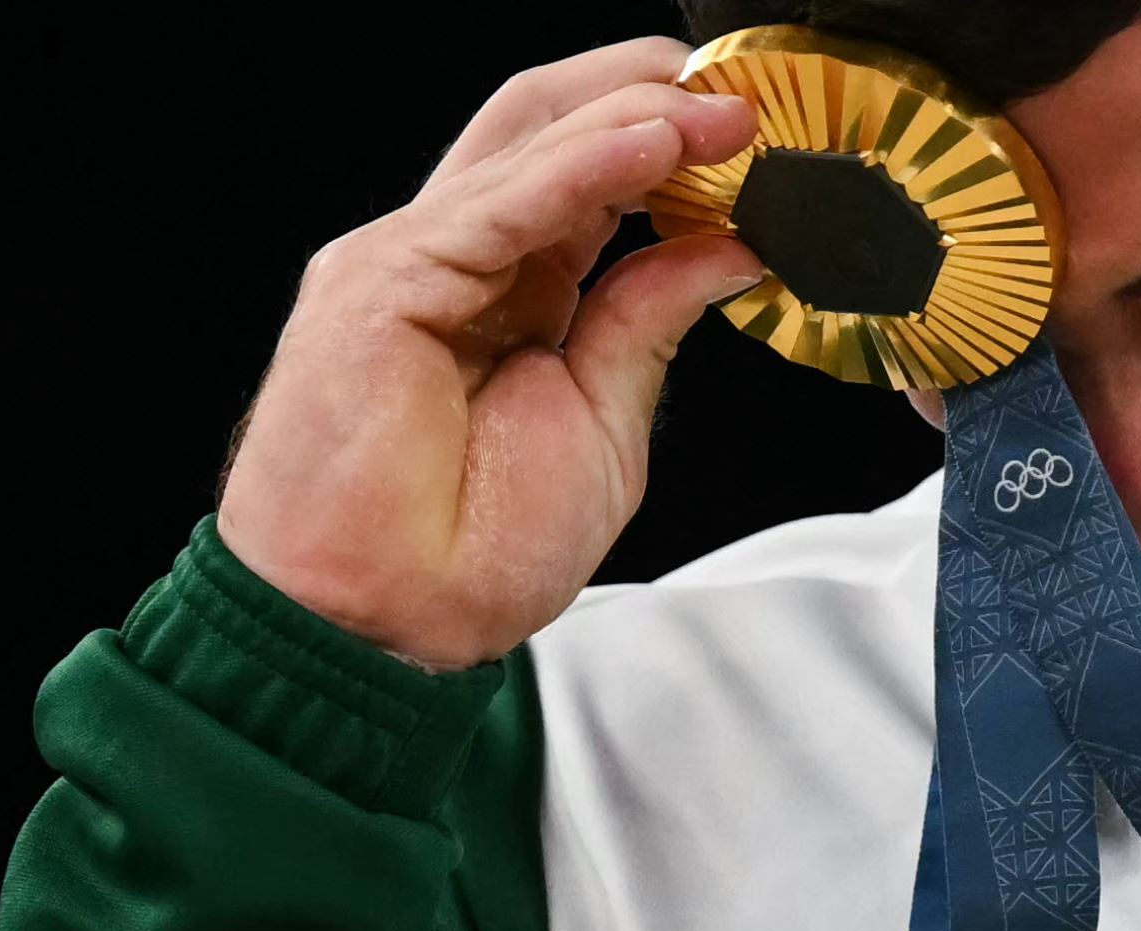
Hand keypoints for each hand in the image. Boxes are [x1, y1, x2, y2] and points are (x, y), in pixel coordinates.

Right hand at [216, 37, 761, 668]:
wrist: (382, 625)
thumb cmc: (470, 551)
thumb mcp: (601, 423)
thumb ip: (647, 323)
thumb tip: (725, 247)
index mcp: (512, 297)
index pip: (591, 182)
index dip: (673, 146)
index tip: (758, 139)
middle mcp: (461, 264)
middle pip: (551, 133)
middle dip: (652, 99)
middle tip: (748, 95)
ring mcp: (415, 262)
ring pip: (527, 148)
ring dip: (635, 119)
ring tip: (727, 111)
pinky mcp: (385, 277)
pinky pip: (501, 203)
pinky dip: (585, 164)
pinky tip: (659, 144)